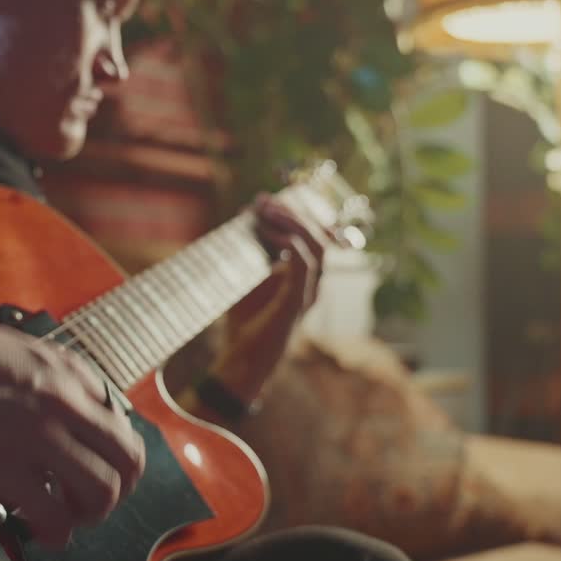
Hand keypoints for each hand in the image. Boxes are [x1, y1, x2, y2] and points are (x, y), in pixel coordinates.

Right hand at [0, 299, 145, 549]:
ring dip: (90, 515)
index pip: (122, 423)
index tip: (100, 470)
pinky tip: (43, 531)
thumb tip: (75, 410)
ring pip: (101, 491)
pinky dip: (56, 532)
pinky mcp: (4, 465)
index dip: (114, 457)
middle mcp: (61, 399)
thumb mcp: (17, 349)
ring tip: (69, 519)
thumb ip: (53, 379)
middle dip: (119, 491)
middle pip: (127, 460)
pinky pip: (54, 513)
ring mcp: (36, 433)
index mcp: (66, 370)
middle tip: (95, 503)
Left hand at [197, 192, 332, 409]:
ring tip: (267, 211)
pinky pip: (305, 267)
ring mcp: (308, 295)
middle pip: (319, 238)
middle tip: (264, 200)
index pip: (311, 238)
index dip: (291, 214)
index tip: (261, 200)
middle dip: (293, 213)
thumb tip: (245, 217)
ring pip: (318, 248)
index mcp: (303, 279)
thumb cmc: (244, 323)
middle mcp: (312, 285)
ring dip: (293, 224)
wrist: (241, 361)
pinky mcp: (297, 304)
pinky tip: (271, 235)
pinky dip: (292, 246)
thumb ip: (250, 252)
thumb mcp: (246, 279)